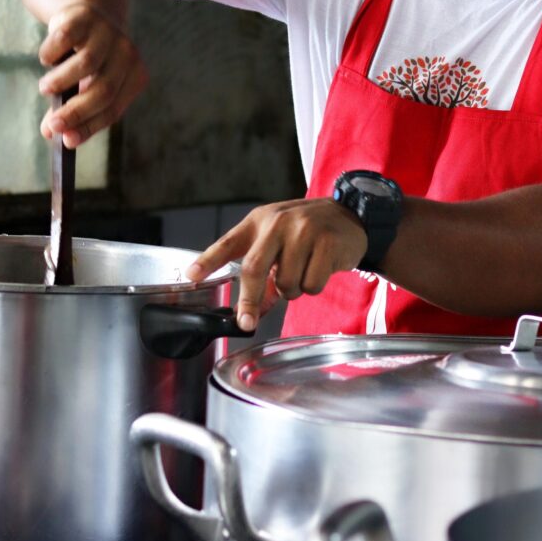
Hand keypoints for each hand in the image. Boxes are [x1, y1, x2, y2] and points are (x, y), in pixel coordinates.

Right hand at [38, 1, 146, 147]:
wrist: (88, 14)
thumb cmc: (87, 60)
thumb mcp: (83, 85)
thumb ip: (69, 108)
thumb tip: (49, 132)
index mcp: (134, 76)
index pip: (113, 109)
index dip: (89, 127)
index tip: (67, 142)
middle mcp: (127, 54)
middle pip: (103, 90)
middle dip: (76, 112)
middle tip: (53, 125)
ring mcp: (107, 33)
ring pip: (86, 64)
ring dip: (61, 81)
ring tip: (45, 89)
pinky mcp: (85, 17)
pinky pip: (64, 39)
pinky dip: (51, 54)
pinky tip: (46, 60)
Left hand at [186, 199, 367, 330]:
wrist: (350, 217)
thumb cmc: (307, 232)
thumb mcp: (279, 243)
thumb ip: (262, 274)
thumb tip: (249, 311)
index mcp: (260, 221)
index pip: (228, 243)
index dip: (208, 260)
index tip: (191, 276)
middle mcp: (278, 223)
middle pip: (253, 268)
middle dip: (247, 300)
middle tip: (245, 322)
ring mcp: (303, 231)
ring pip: (286, 283)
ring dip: (293, 290)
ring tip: (302, 271)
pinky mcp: (326, 242)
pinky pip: (311, 284)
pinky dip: (313, 286)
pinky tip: (319, 268)